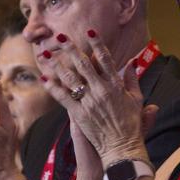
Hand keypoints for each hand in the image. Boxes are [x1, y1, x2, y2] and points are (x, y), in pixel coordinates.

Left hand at [42, 31, 150, 166]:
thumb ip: (132, 80)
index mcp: (116, 86)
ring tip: (46, 53)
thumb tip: (131, 62)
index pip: (105, 60)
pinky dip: (52, 87)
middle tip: (61, 37)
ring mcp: (89, 102)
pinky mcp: (79, 114)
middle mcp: (101, 91)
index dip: (97, 44)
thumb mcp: (136, 100)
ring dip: (57, 64)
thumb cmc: (131, 125)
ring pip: (70, 78)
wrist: (122, 148)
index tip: (90, 32)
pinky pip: (63, 97)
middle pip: (84, 64)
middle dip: (72, 49)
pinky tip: (43, 78)